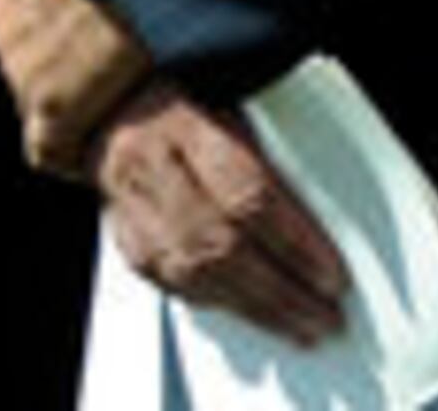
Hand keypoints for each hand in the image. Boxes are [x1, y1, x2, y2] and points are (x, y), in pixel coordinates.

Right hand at [96, 81, 348, 346]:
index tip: (332, 275)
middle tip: (325, 316)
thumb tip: (316, 232)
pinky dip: (220, 305)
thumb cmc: (183, 113)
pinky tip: (252, 315)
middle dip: (280, 290)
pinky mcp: (126, 241)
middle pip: (219, 243)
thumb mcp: (228, 117)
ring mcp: (130, 207)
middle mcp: (151, 166)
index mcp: (184, 126)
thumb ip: (265, 167)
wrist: (105, 111)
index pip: (245, 191)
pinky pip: (173, 286)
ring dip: (255, 309)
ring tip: (300, 326)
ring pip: (194, 272)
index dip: (293, 242)